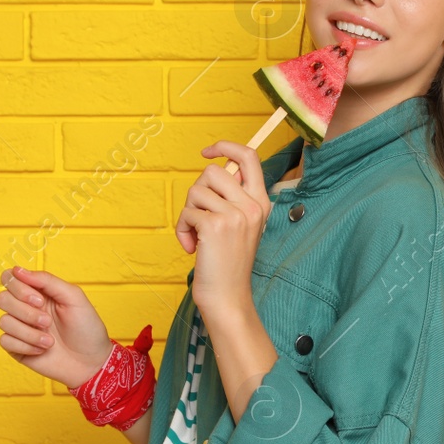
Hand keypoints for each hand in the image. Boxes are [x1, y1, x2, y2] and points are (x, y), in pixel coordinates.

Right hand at [0, 266, 114, 388]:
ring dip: (29, 332)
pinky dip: (26, 345)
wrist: (91, 362)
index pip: (10, 278)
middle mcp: (25, 308)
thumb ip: (47, 281)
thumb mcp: (73, 297)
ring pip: (4, 321)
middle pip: (2, 298)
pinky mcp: (16, 347)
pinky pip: (5, 340)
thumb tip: (18, 270)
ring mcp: (19, 328)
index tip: (38, 299)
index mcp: (38, 292)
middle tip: (47, 321)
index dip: (18, 286)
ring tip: (50, 340)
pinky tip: (42, 349)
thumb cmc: (86, 328)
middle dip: (25, 311)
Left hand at [177, 140, 269, 317]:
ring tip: (196, 235)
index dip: (226, 146)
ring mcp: (235, 215)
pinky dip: (182, 230)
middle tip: (200, 217)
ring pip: (196, 190)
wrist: (228, 297)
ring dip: (188, 213)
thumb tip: (216, 169)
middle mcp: (252, 205)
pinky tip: (191, 247)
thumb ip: (233, 198)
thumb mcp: (241, 226)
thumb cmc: (228, 263)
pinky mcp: (215, 226)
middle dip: (198, 192)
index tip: (207, 151)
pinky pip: (187, 213)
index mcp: (261, 202)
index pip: (250, 156)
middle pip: (213, 171)